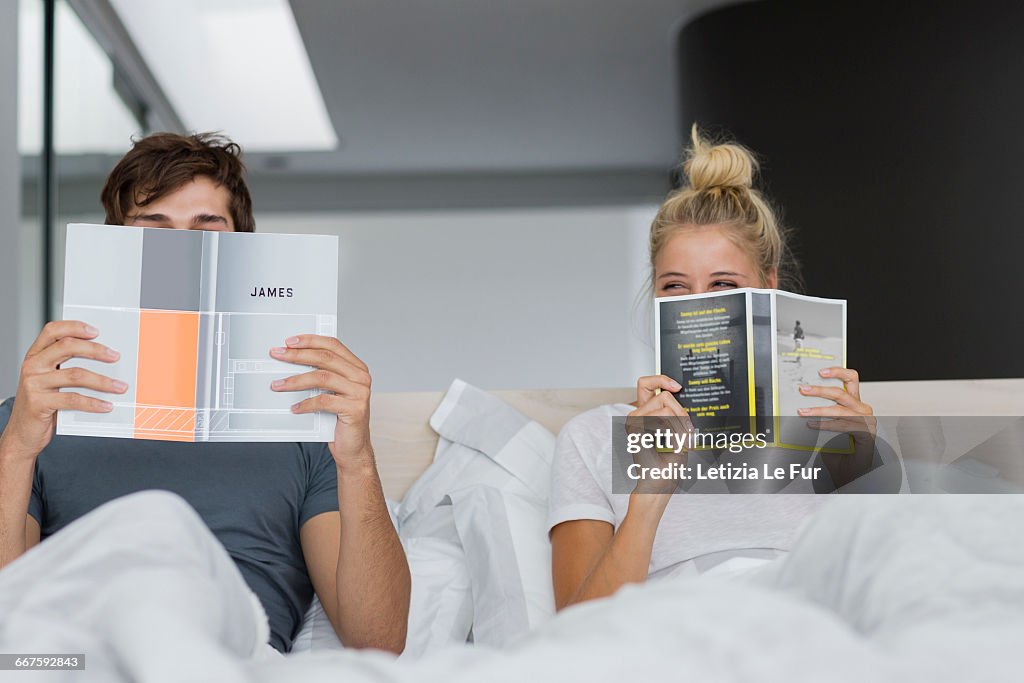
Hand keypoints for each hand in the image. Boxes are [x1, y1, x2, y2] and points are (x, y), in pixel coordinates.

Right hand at [0, 321, 125, 459]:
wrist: (22, 433)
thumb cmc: (42, 403)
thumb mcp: (51, 380)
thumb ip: (67, 366)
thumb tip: (105, 358)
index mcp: (35, 355)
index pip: (52, 331)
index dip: (74, 327)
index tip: (96, 331)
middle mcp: (32, 366)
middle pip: (67, 347)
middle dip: (96, 350)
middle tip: (116, 357)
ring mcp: (34, 384)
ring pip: (75, 374)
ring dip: (103, 381)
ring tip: (120, 386)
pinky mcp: (38, 403)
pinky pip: (73, 399)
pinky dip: (93, 403)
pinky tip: (106, 406)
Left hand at [269, 336, 372, 470]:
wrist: (353, 448)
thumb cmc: (339, 418)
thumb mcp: (332, 392)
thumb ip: (322, 375)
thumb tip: (292, 360)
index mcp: (357, 368)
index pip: (333, 345)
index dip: (310, 340)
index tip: (290, 341)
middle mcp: (361, 377)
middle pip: (325, 358)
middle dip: (298, 355)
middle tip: (278, 355)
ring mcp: (360, 393)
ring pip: (322, 378)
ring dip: (296, 380)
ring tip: (278, 385)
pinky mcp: (354, 409)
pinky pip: (323, 401)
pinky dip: (305, 404)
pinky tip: (294, 408)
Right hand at [626, 375, 692, 495]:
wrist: (658, 487)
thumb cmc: (667, 465)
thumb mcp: (676, 433)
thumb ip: (674, 414)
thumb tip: (682, 398)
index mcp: (643, 415)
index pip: (646, 384)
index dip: (661, 379)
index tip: (677, 386)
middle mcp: (635, 416)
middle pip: (663, 394)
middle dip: (682, 412)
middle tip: (687, 432)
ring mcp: (634, 422)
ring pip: (666, 406)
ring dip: (681, 424)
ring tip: (683, 442)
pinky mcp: (636, 430)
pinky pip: (665, 417)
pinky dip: (677, 431)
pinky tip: (676, 446)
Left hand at [800, 367, 877, 484]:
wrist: (849, 472)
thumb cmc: (839, 448)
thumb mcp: (827, 426)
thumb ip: (820, 413)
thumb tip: (800, 403)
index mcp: (855, 403)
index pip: (851, 379)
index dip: (837, 372)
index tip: (820, 371)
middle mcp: (863, 409)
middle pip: (842, 393)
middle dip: (820, 390)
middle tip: (803, 390)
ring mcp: (867, 421)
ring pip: (840, 410)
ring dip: (818, 410)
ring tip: (802, 412)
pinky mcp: (867, 434)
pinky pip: (843, 425)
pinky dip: (826, 424)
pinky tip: (812, 425)